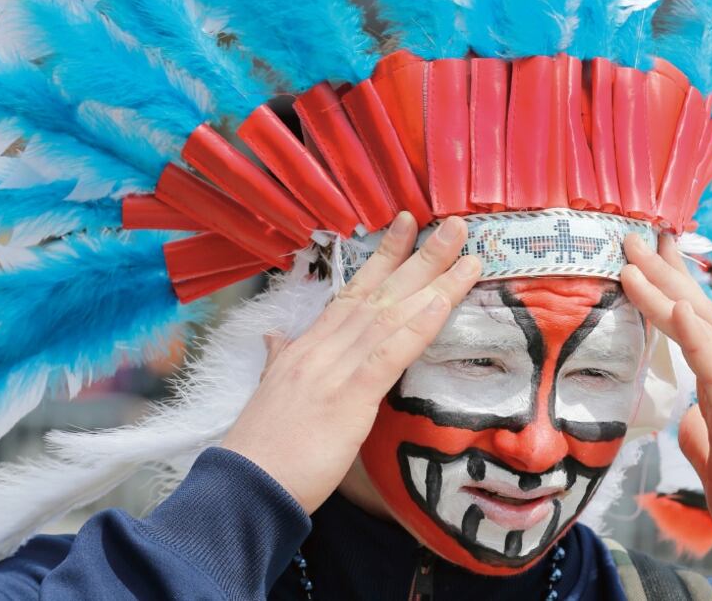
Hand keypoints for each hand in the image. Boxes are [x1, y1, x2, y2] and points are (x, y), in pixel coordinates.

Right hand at [221, 213, 481, 513]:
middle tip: (455, 225)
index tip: (407, 226)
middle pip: (379, 293)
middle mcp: (322, 349)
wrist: (244, 487)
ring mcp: (335, 370)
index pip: (352, 292)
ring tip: (466, 254)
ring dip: (433, 282)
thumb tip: (276, 339)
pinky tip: (442, 303)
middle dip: (419, 256)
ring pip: (391, 315)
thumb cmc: (262, 449)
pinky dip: (417, 327)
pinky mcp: (348, 400)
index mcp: (308, 347)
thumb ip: (279, 361)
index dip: (382, 257)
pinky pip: (388, 355)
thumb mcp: (271, 394)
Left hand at [621, 234, 711, 566]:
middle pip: (694, 313)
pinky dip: (696, 333)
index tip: (641, 259)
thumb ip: (700, 436)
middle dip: (661, 273)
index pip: (691, 328)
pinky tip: (677, 304)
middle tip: (632, 235)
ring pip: (702, 328)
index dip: (666, 291)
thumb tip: (683, 418)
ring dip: (666, 289)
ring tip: (636, 257)